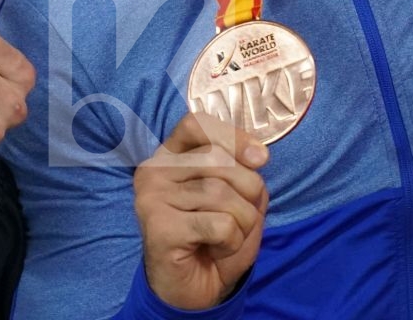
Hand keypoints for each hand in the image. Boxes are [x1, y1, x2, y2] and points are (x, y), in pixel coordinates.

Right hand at [134, 112, 269, 311]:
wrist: (193, 288)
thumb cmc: (214, 237)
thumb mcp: (237, 196)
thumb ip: (243, 170)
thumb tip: (257, 156)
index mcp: (169, 155)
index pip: (197, 124)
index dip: (233, 136)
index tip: (260, 159)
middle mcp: (154, 171)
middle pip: (218, 160)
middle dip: (247, 191)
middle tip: (239, 218)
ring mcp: (151, 198)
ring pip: (222, 194)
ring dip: (241, 222)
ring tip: (225, 237)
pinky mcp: (159, 227)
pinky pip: (219, 224)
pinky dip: (231, 241)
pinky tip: (215, 250)